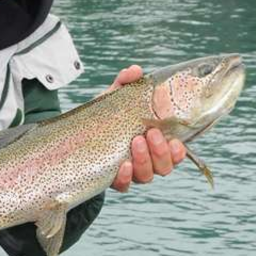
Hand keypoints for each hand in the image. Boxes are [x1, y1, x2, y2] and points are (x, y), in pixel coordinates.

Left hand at [105, 65, 186, 192]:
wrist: (77, 133)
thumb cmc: (105, 115)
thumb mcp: (114, 97)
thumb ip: (125, 82)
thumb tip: (135, 70)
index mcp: (154, 143)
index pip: (175, 153)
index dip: (178, 151)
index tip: (175, 141)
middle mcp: (146, 161)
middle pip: (164, 167)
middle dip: (160, 152)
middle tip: (150, 134)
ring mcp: (131, 172)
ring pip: (147, 176)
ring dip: (145, 161)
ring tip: (136, 142)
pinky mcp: (113, 179)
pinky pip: (124, 186)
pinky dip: (125, 177)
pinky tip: (123, 165)